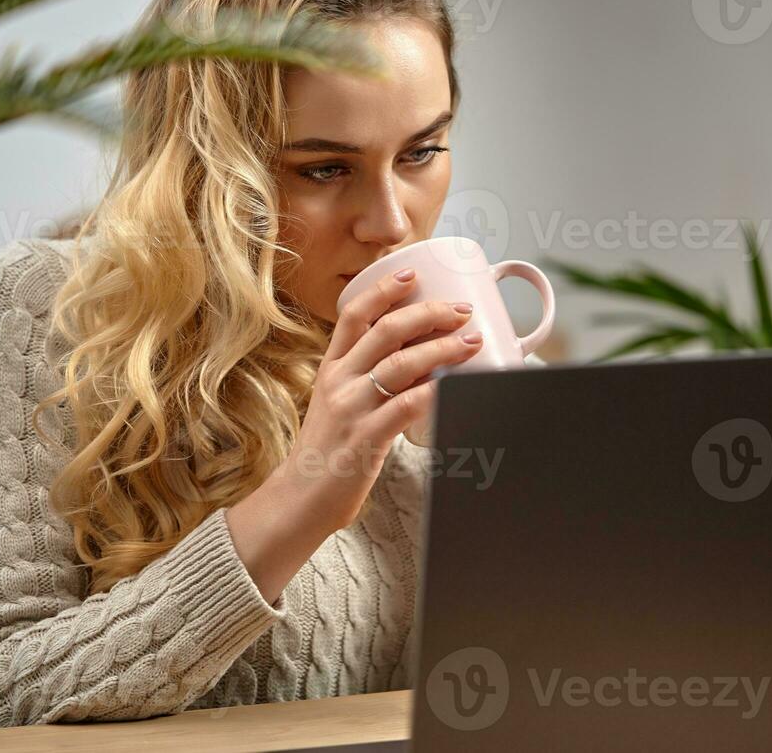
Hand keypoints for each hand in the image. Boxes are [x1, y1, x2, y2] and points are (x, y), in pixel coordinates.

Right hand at [225, 268, 480, 602]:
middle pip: (386, 331)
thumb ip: (369, 382)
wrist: (300, 499)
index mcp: (331, 369)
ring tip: (472, 340)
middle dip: (429, 313)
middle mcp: (339, 382)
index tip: (412, 272)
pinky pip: (405, 407)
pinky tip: (456, 384)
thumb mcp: (338, 405)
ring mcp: (351, 409)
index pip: (353, 315)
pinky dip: (434, 391)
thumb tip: (423, 365)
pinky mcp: (365, 439)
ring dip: (442, 348)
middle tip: (461, 310)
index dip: (383, 289)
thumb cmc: (327, 452)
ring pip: (401, 364)